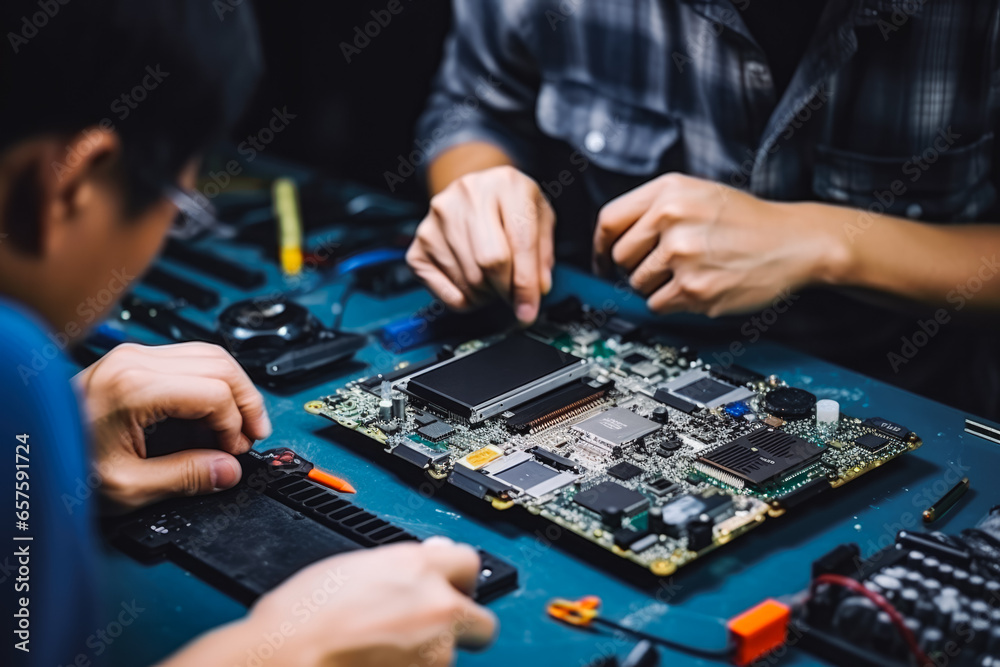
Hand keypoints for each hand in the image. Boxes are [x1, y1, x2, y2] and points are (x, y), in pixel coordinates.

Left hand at [74, 342, 270, 509]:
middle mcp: (135, 361)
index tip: (234, 453)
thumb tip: (229, 470)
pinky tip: (213, 413)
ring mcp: (133, 356)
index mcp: (134, 387)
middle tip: (252, 436)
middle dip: (245, 401)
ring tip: (239, 425)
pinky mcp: (132, 360)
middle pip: (221, 364)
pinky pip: (190, 360)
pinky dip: (212, 383)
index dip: (235, 425)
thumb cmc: (64, 465)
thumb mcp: (128, 485)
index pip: (215, 392)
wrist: (26, 450)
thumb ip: (185, 477)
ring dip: (234, 389)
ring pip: (211, 355)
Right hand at [241, 538, 496, 665]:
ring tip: (384, 651)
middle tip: (433, 630)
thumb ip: (401, 566)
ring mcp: (436, 649)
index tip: (451, 587)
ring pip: (451, 655)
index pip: (469, 563)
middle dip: (463, 627)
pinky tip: (380, 663)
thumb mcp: (352, 569)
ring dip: (429, 655)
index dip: (458, 579)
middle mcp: (437, 604)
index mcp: (418, 566)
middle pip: (481, 620)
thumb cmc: (302, 617)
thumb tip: (425, 561)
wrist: (286, 658)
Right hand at [406, 165, 555, 324]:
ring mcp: (439, 217)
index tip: (529, 310)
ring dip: (486, 295)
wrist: (476, 190)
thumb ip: (542, 253)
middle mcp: (468, 195)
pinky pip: (444, 289)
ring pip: (469, 279)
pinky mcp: (421, 241)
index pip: (521, 243)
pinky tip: (473, 287)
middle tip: (512, 297)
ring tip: (493, 283)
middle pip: (490, 262)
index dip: (527, 284)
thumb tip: (536, 290)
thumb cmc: (510, 206)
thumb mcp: (539, 218)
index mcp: (507, 184)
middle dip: (506, 290)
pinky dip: (463, 300)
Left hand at [594, 173, 842, 315]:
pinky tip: (698, 286)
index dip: (601, 245)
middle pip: (620, 256)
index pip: (609, 220)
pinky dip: (672, 302)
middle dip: (636, 265)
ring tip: (690, 271)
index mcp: (669, 191)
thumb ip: (653, 208)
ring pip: (637, 283)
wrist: (793, 242)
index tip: (601, 258)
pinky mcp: (694, 288)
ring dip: (657, 285)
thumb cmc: (746, 220)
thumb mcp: (698, 193)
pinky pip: (657, 304)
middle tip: (666, 264)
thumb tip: (610, 239)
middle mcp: (672, 219)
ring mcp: (682, 255)